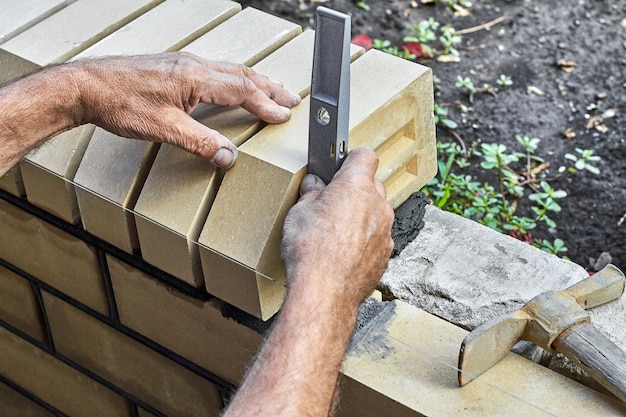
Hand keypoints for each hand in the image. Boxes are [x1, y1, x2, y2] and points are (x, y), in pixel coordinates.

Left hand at [73, 52, 300, 167]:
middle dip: (270, 87)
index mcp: (196, 77)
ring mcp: (183, 64)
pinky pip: (215, 70)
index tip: (284, 115)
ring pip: (230, 70)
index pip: (242, 90)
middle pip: (242, 74)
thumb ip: (200, 143)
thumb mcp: (164, 129)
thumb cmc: (120, 103)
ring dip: (254, 80)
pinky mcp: (173, 68)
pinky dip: (234, 79)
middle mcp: (194, 66)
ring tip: (271, 88)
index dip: (266, 104)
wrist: (86, 86)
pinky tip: (231, 86)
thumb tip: (228, 156)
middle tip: (292, 98)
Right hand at [281, 147, 394, 308]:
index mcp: (355, 186)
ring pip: (376, 213)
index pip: (364, 156)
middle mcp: (377, 205)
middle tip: (330, 201)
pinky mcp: (385, 254)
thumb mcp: (299, 212)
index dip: (350, 158)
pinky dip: (364, 240)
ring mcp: (385, 231)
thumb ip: (311, 194)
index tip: (339, 165)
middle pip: (372, 185)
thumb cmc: (310, 251)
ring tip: (335, 231)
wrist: (324, 292)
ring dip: (361, 216)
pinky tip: (344, 251)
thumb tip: (314, 186)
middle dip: (354, 190)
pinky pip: (377, 238)